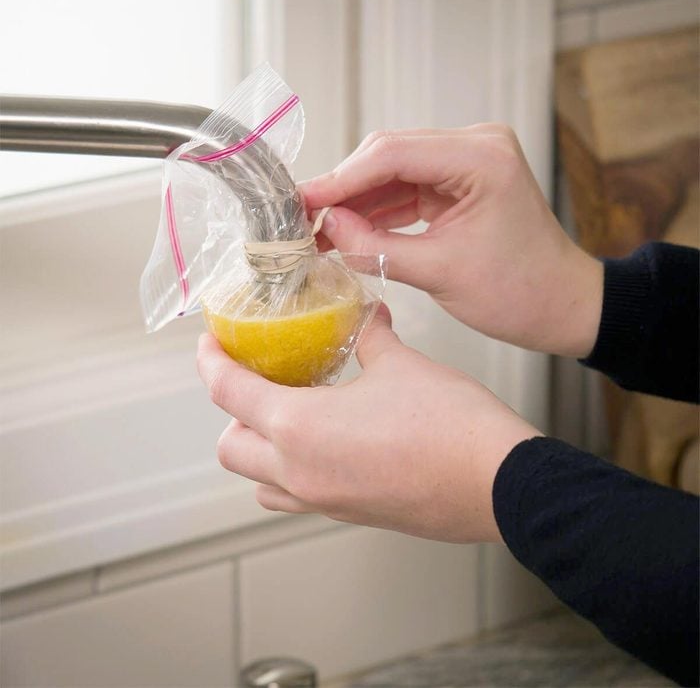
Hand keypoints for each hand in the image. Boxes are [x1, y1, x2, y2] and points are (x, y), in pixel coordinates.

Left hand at [197, 306, 539, 542]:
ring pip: (259, 481)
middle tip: (259, 380)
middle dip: (232, 411)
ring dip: (259, 448)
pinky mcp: (350, 515)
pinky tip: (329, 443)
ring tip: (288, 416)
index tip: (210, 344)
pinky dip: (293, 471)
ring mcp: (324, 500)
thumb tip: (369, 318)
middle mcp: (300, 471)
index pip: (227, 392)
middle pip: (230, 447)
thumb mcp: (401, 365)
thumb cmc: (450, 424)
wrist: (498, 482)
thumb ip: (372, 337)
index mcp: (299, 427)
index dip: (211, 361)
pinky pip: (297, 497)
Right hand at [301, 126, 603, 358]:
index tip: (302, 201)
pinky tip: (347, 229)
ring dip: (357, 201)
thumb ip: (375, 248)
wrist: (559, 305)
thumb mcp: (440, 272)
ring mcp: (468, 162)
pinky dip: (377, 211)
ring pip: (393, 173)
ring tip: (318, 229)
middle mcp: (476, 146)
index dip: (341, 178)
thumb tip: (328, 227)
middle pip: (389, 156)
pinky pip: (406, 190)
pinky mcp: (459, 183)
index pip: (392, 154)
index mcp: (481, 158)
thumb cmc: (519, 292)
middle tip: (302, 216)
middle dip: (344, 188)